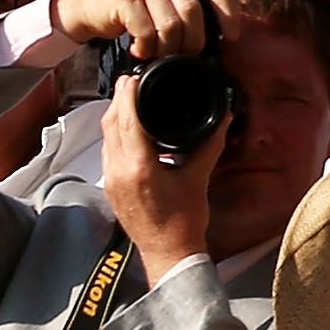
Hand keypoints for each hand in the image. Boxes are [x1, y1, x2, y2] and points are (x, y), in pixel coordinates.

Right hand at [54, 0, 232, 53]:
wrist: (85, 5)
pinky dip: (146, 48)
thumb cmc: (130, 4)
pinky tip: (140, 50)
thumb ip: (188, 1)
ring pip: (172, 25)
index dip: (230, 13)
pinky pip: (147, 32)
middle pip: (194, 12)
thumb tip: (219, 30)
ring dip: (168, 48)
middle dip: (194, 41)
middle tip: (186, 56)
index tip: (231, 36)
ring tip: (159, 54)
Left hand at [100, 32, 230, 267]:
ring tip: (128, 98)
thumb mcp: (199, 177)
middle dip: (119, 100)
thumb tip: (223, 115)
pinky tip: (129, 128)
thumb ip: (208, 143)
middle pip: (111, 125)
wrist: (167, 252)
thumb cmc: (185, 219)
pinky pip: (108, 151)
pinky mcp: (111, 187)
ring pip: (106, 138)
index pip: (127, 121)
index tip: (134, 77)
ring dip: (114, 116)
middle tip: (131, 80)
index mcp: (140, 167)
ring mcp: (111, 180)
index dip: (128, 96)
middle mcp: (119, 172)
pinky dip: (115, 133)